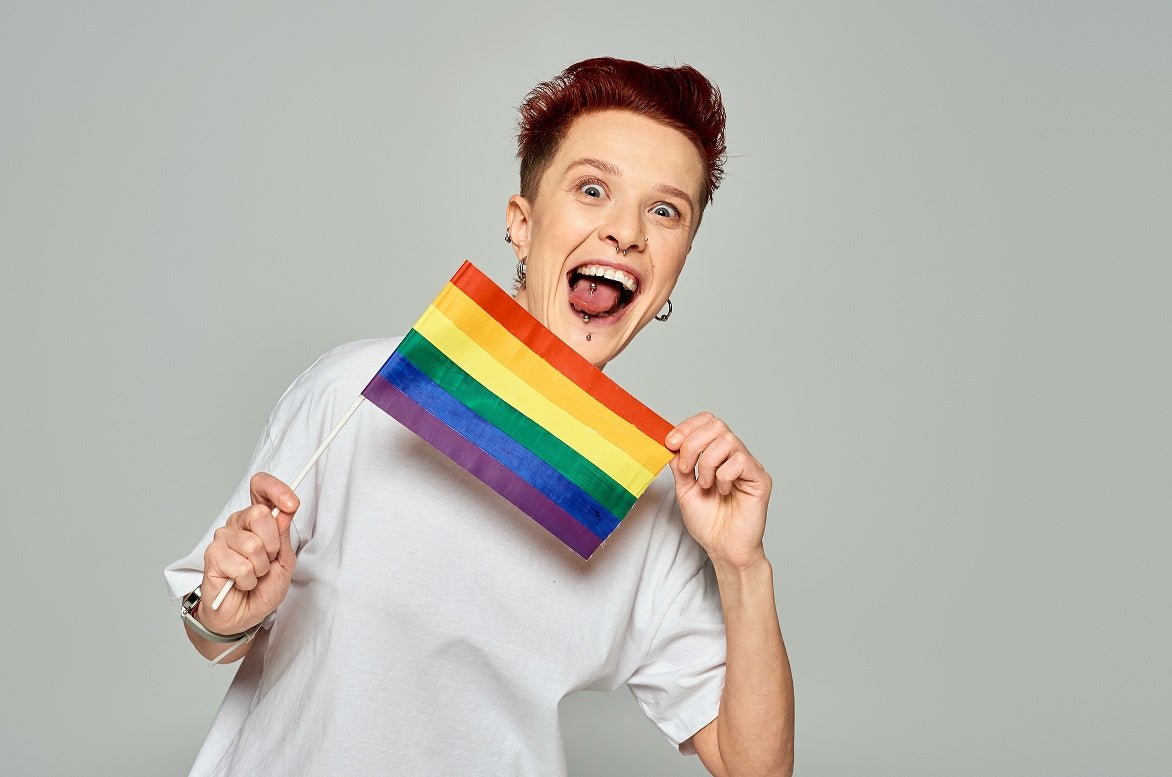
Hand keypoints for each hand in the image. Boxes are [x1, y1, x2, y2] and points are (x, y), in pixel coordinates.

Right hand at [197, 473, 298, 634]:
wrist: (244, 615)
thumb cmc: (263, 588)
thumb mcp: (284, 560)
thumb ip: (283, 534)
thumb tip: (286, 508)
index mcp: (256, 519)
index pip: (260, 487)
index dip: (276, 489)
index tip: (291, 504)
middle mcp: (237, 524)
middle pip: (260, 513)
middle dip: (272, 544)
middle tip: (267, 561)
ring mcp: (222, 538)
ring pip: (253, 544)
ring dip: (260, 567)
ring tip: (254, 575)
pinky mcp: (212, 556)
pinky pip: (241, 565)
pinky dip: (248, 579)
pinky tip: (241, 583)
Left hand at [665, 412, 771, 568]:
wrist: (724, 549)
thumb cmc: (708, 522)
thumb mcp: (684, 489)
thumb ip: (679, 465)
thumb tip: (671, 443)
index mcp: (717, 454)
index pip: (707, 422)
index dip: (687, 427)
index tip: (669, 443)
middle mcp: (734, 455)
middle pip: (716, 425)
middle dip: (692, 443)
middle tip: (685, 468)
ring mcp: (749, 465)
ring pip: (727, 440)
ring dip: (707, 463)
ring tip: (705, 485)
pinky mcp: (760, 479)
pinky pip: (740, 461)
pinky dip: (724, 476)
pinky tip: (723, 492)